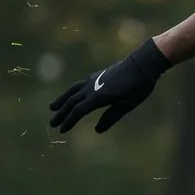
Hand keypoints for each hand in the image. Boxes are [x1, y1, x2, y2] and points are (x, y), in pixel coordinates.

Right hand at [48, 37, 171, 133]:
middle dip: (61, 114)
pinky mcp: (97, 76)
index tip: (62, 130)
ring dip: (62, 100)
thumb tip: (97, 130)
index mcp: (99, 96)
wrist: (142, 63)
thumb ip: (111, 117)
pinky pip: (78, 85)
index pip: (78, 111)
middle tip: (52, 124)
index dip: (69, 121)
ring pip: (72, 91)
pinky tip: (71, 95)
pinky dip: (71, 92)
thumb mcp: (127, 105)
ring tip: (53, 107)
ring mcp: (93, 80)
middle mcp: (92, 87)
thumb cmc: (138, 86)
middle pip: (72, 101)